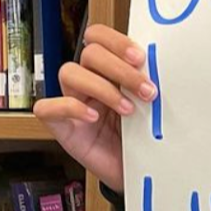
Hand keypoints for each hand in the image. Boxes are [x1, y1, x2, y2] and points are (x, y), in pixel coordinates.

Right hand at [32, 25, 155, 193]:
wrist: (138, 173)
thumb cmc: (143, 139)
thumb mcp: (150, 108)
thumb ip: (147, 85)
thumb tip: (163, 67)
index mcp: (109, 70)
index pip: (99, 38)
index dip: (116, 42)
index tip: (141, 58)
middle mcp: (88, 82)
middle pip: (90, 53)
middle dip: (120, 68)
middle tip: (145, 90)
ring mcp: (73, 103)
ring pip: (69, 73)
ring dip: (102, 88)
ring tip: (127, 109)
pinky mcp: (62, 127)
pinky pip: (48, 107)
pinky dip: (71, 108)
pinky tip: (94, 116)